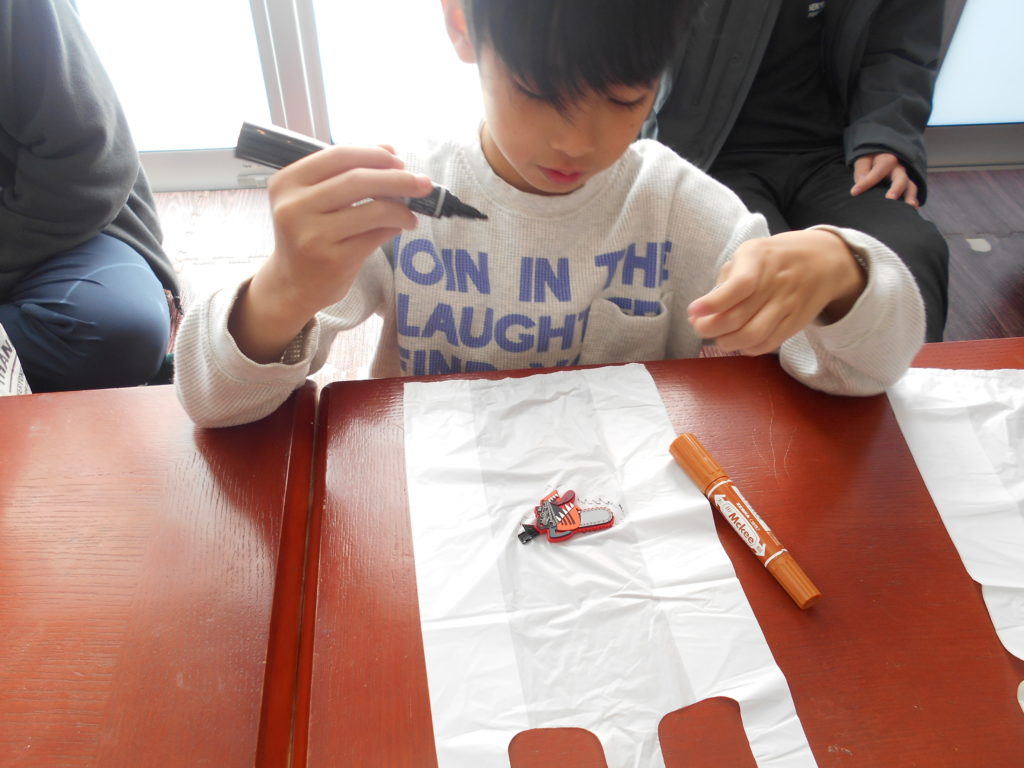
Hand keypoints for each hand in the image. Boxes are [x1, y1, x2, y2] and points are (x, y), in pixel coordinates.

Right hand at [230, 145, 431, 362]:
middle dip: (398, 178)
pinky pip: (376, 235)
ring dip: (401, 208)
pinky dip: (396, 227)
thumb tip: (390, 150)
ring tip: (411, 213)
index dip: (374, 154)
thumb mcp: (313, 199)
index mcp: (287, 182)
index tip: (399, 159)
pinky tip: (402, 227)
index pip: (339, 156)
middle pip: (358, 180)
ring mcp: (312, 235)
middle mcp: (294, 207)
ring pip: (373, 209)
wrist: (292, 285)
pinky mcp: (333, 260)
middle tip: (422, 183)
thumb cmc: (309, 234)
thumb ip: (345, 173)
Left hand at [688, 230, 866, 355]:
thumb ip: (726, 280)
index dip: (713, 302)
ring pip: (753, 335)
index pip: (738, 285)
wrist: (825, 261)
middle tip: (700, 326)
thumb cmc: (774, 257)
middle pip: (739, 317)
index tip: (693, 311)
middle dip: (710, 328)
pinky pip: (768, 343)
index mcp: (759, 259)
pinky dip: (748, 348)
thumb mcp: (749, 254)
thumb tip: (699, 313)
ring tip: (719, 336)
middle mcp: (776, 282)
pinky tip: (739, 341)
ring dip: (727, 342)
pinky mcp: (796, 323)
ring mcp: (788, 305)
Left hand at [850, 153, 918, 207]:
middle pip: (900, 179)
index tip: (854, 192)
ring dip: (910, 197)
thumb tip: (860, 182)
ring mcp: (904, 178)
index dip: (866, 182)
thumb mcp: (863, 160)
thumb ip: (862, 170)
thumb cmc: (870, 160)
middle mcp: (898, 169)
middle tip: (890, 198)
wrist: (880, 156)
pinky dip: (913, 200)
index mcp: (886, 160)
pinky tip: (913, 209)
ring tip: (910, 206)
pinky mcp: (907, 186)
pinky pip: (912, 193)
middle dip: (896, 189)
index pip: (877, 172)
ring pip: (910, 187)